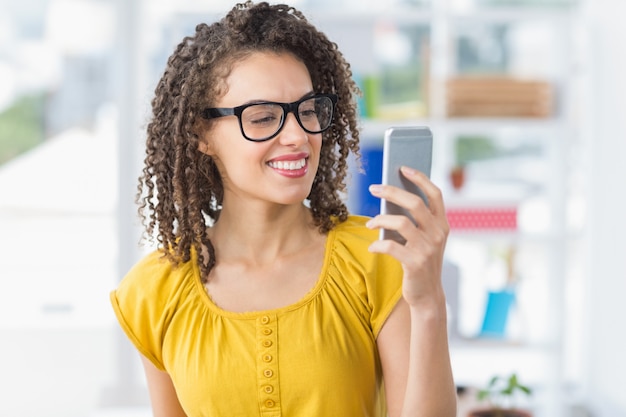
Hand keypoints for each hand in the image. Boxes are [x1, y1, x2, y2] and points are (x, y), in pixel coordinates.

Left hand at [366, 166, 448, 306]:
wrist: (427, 295)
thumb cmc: (420, 262)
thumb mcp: (425, 240)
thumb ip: (416, 222)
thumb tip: (390, 198)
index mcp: (442, 224)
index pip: (435, 194)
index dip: (420, 178)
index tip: (403, 168)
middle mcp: (438, 233)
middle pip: (414, 203)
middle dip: (391, 192)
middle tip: (373, 188)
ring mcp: (427, 248)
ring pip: (400, 222)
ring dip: (380, 220)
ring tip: (370, 223)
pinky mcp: (415, 263)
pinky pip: (390, 246)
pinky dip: (377, 245)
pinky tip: (372, 247)